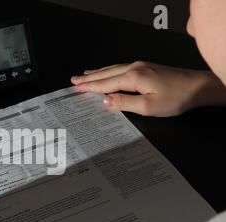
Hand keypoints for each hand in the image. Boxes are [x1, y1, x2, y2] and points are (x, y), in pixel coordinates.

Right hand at [71, 61, 225, 116]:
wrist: (198, 87)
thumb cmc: (175, 99)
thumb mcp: (148, 107)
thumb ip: (124, 103)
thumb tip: (104, 100)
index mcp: (133, 77)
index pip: (105, 83)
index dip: (89, 87)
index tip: (75, 88)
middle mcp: (135, 68)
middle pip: (106, 73)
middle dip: (89, 78)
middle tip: (73, 81)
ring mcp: (141, 66)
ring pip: (113, 68)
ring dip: (97, 72)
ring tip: (84, 75)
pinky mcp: (147, 67)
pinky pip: (120, 68)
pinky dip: (109, 70)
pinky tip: (107, 71)